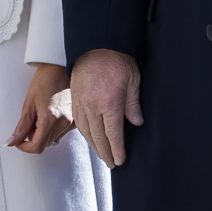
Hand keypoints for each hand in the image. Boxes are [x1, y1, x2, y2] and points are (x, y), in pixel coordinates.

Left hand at [8, 64, 74, 153]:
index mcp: (50, 120)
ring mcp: (72, 123)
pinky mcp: (77, 120)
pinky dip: (54, 128)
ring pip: (54, 139)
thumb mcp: (29, 104)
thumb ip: (21, 126)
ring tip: (42, 113)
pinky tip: (52, 113)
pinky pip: (62, 132)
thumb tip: (12, 142)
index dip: (24, 146)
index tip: (19, 140)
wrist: (61, 66)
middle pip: (45, 144)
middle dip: (34, 137)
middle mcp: (64, 124)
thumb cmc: (45, 80)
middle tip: (31, 119)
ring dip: (44, 133)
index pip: (37, 147)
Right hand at [70, 48, 142, 168]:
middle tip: (112, 164)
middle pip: (98, 137)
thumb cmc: (116, 60)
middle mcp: (93, 107)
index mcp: (109, 104)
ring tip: (102, 156)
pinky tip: (90, 138)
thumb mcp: (133, 80)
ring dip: (94, 146)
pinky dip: (85, 133)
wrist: (95, 45)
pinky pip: (78, 121)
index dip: (117, 150)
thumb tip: (136, 122)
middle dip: (106, 153)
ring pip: (86, 131)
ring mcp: (81, 103)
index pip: (113, 134)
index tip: (120, 161)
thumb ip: (133, 104)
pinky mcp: (75, 98)